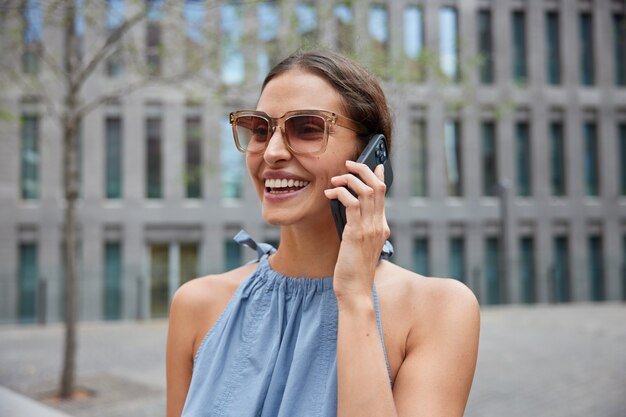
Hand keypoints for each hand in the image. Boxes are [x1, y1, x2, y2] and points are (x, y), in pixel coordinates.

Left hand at [324, 160, 389, 300]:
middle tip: (349, 164)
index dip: (380, 177)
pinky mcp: (356, 233)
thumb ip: (358, 228)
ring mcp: (370, 229)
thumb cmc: (353, 270)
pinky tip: (329, 195)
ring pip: (365, 191)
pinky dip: (340, 193)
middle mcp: (379, 225)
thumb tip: (348, 211)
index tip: (376, 165)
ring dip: (349, 179)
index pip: (383, 195)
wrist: (355, 291)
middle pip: (377, 187)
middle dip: (363, 170)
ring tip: (335, 180)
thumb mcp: (358, 246)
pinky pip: (351, 203)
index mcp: (381, 227)